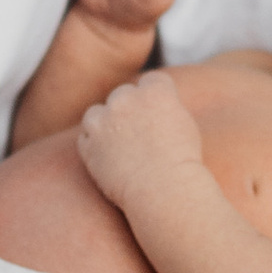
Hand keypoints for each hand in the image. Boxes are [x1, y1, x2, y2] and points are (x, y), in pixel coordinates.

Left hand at [77, 68, 204, 203]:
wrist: (164, 191)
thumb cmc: (182, 163)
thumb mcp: (185, 125)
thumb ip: (167, 107)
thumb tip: (155, 104)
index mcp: (155, 91)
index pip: (152, 81)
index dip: (156, 97)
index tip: (158, 114)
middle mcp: (126, 99)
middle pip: (123, 94)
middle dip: (129, 109)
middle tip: (139, 134)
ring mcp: (104, 120)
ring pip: (97, 112)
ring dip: (105, 124)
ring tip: (120, 147)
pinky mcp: (89, 143)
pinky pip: (86, 138)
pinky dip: (94, 146)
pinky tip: (110, 160)